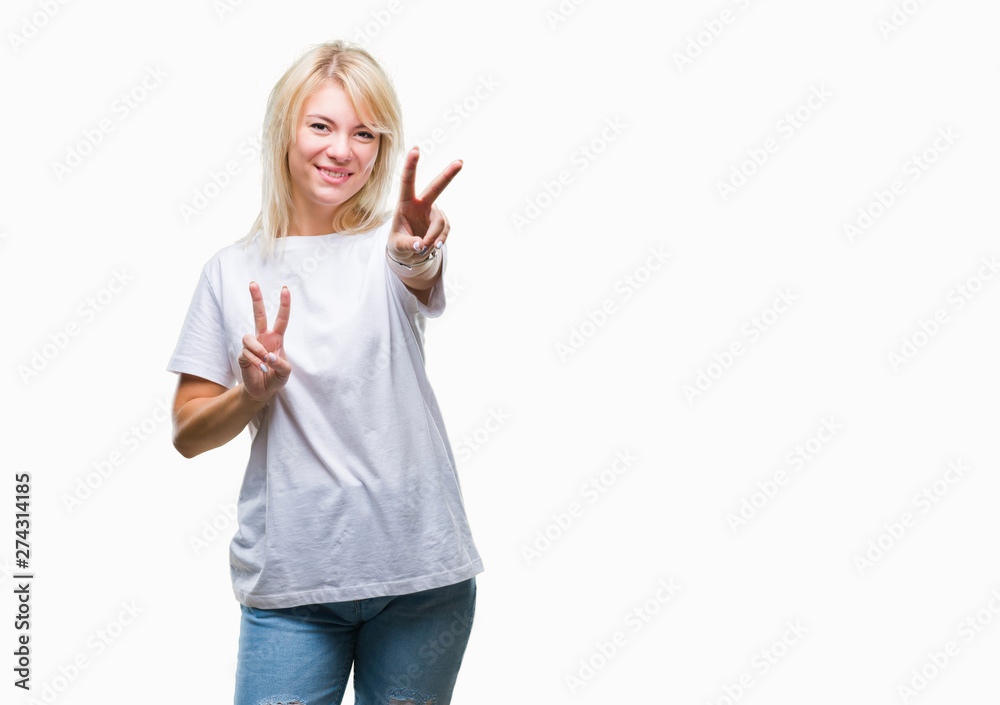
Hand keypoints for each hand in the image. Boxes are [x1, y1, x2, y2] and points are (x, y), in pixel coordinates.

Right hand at [238, 282, 291, 402]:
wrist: (263, 391)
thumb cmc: (276, 377)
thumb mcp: (285, 373)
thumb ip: (281, 364)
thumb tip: (269, 356)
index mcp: (276, 338)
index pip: (281, 319)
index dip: (284, 304)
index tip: (285, 288)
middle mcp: (263, 338)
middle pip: (258, 315)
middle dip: (256, 299)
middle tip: (252, 283)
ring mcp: (251, 346)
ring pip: (248, 337)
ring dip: (258, 350)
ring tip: (265, 362)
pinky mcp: (242, 356)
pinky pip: (246, 354)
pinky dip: (255, 362)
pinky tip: (261, 369)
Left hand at [388, 146, 460, 263]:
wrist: (409, 253)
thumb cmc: (399, 244)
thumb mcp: (397, 246)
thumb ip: (407, 245)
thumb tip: (420, 245)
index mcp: (406, 204)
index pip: (407, 182)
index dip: (411, 166)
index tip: (415, 149)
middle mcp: (421, 204)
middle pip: (436, 187)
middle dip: (448, 175)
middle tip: (460, 162)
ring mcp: (433, 213)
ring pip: (440, 221)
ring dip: (434, 237)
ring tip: (425, 248)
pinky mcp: (442, 223)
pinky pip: (445, 231)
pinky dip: (440, 240)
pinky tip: (435, 246)